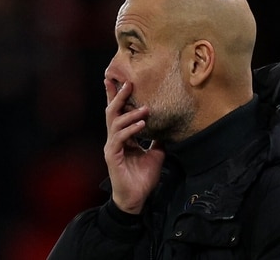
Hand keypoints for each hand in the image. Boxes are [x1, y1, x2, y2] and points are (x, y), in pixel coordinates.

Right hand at [103, 80, 164, 213]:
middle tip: (128, 82)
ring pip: (115, 122)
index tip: (119, 80)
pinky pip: (119, 138)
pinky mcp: (112, 156)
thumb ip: (158, 140)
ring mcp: (112, 147)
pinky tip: (142, 124)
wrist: (136, 199)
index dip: (117, 97)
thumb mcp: (156, 154)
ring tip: (145, 108)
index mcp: (123, 137)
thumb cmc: (143, 178)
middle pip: (112, 112)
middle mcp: (114, 139)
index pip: (119, 113)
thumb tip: (167, 127)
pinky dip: (130, 129)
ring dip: (130, 113)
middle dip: (119, 96)